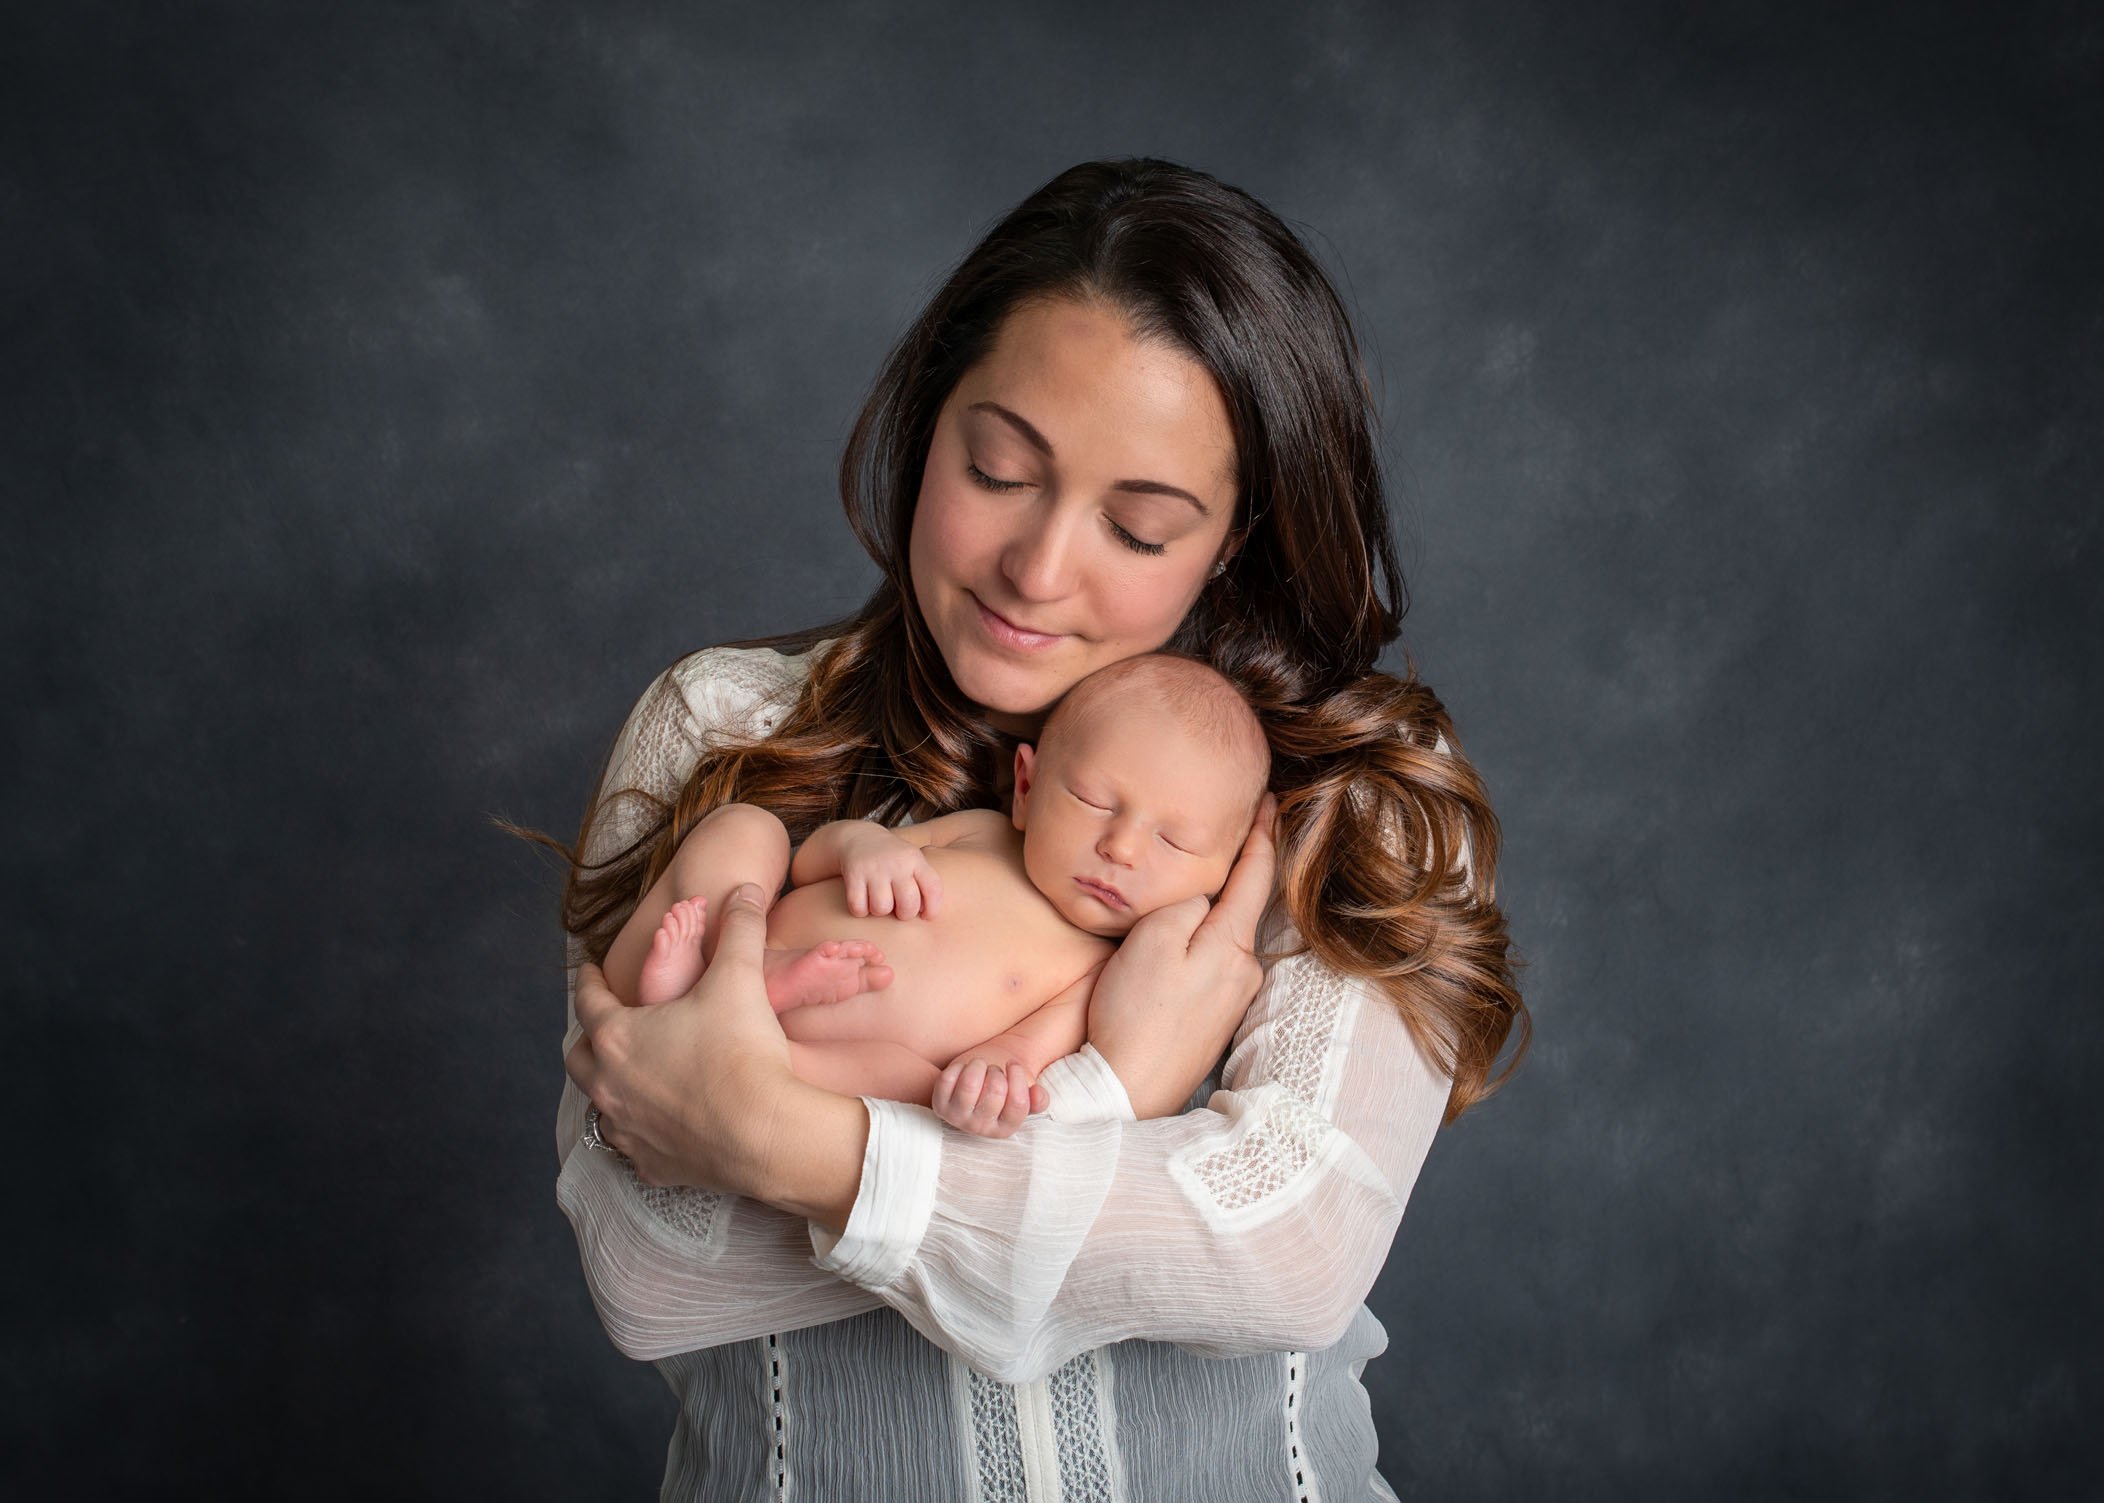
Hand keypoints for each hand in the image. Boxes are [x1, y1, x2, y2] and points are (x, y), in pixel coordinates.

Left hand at [565, 883, 866, 1223]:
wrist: (765, 1133)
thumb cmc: (742, 1051)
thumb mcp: (739, 977)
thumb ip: (740, 928)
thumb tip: (746, 890)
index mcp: (618, 1036)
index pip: (587, 1000)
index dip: (588, 980)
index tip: (589, 970)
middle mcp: (609, 1085)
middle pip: (579, 1057)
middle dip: (589, 1037)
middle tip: (606, 1025)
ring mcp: (627, 1130)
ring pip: (600, 1104)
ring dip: (609, 1086)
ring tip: (630, 1075)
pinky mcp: (652, 1165)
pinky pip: (631, 1145)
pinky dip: (638, 1130)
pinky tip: (656, 1125)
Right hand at [839, 826, 942, 918]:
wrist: (859, 837)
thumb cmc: (892, 859)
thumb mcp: (912, 861)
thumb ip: (924, 883)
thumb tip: (927, 914)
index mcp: (915, 860)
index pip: (933, 888)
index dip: (933, 908)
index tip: (926, 916)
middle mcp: (897, 864)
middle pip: (908, 904)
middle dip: (904, 914)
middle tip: (898, 908)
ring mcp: (875, 869)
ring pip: (881, 908)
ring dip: (879, 911)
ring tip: (878, 900)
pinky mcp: (854, 874)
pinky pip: (859, 907)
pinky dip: (860, 910)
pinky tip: (863, 900)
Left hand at [932, 1055, 1047, 1137]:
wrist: (975, 1084)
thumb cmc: (1003, 1085)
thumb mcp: (1024, 1093)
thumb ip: (1037, 1099)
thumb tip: (1037, 1095)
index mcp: (1005, 1129)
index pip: (1018, 1104)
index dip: (1018, 1077)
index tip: (1013, 1064)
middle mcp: (981, 1129)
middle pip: (996, 1091)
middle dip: (997, 1071)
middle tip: (993, 1070)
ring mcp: (958, 1119)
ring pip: (970, 1085)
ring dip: (977, 1066)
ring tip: (980, 1066)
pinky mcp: (940, 1106)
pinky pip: (948, 1080)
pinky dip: (957, 1067)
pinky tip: (963, 1069)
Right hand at [1086, 794, 1277, 1117]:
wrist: (1126, 1089)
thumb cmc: (1134, 1014)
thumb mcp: (1152, 939)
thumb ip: (1184, 904)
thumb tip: (1203, 895)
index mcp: (1232, 945)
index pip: (1255, 876)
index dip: (1262, 833)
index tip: (1269, 800)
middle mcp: (1243, 972)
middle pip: (1243, 906)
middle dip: (1237, 870)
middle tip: (1233, 827)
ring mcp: (1230, 1000)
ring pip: (1224, 937)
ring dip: (1212, 912)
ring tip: (1194, 885)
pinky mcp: (1212, 1021)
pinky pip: (1212, 965)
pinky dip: (1201, 944)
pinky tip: (1179, 945)